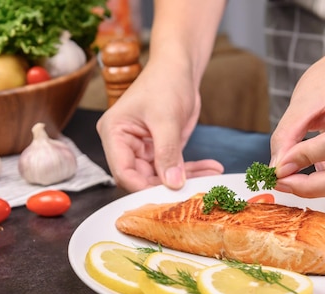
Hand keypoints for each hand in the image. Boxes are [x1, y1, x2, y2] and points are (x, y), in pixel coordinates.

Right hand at [97, 61, 223, 191]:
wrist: (179, 68)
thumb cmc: (165, 81)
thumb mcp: (166, 118)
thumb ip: (168, 153)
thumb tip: (172, 183)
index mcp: (114, 133)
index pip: (123, 172)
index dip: (143, 187)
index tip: (168, 194)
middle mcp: (124, 144)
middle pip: (142, 178)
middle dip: (169, 185)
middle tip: (194, 189)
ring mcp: (142, 149)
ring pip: (161, 176)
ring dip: (187, 178)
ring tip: (211, 177)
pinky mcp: (160, 150)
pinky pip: (174, 167)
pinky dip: (192, 170)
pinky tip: (211, 169)